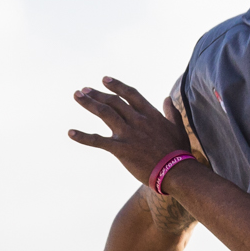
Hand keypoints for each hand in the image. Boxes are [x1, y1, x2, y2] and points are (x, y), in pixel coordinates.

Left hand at [68, 77, 193, 184]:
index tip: (104, 80)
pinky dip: (83, 136)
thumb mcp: (177, 128)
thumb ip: (171, 112)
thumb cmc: (179, 152)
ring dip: (89, 103)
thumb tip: (167, 99)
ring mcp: (128, 134)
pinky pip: (98, 141)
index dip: (116, 86)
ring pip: (104, 113)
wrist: (176, 171)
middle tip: (83, 90)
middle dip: (97, 94)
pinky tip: (70, 133)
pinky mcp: (120, 149)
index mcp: (150, 114)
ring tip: (77, 96)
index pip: (130, 94)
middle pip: (113, 101)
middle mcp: (137, 120)